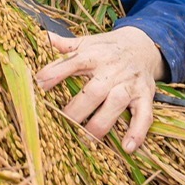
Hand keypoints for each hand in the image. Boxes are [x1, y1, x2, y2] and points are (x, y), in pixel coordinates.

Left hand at [35, 27, 166, 152]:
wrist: (143, 47)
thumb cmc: (107, 48)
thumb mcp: (86, 42)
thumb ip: (65, 45)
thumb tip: (42, 37)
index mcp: (94, 55)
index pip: (74, 62)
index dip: (56, 72)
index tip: (39, 83)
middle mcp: (112, 70)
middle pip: (94, 90)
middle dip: (77, 108)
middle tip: (63, 122)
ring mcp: (130, 85)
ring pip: (116, 104)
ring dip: (101, 123)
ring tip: (85, 138)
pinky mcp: (145, 97)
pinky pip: (144, 116)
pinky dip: (137, 133)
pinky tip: (127, 147)